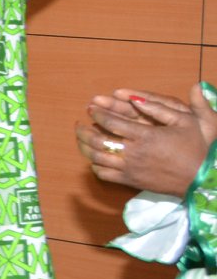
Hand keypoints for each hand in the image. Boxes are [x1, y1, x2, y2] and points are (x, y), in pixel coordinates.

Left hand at [74, 85, 216, 194]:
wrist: (201, 180)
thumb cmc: (196, 148)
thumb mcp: (186, 122)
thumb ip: (162, 107)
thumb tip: (137, 96)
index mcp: (146, 136)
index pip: (112, 123)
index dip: (98, 114)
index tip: (91, 108)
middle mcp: (134, 153)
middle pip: (98, 141)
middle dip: (84, 131)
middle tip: (79, 124)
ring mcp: (130, 169)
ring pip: (97, 158)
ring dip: (84, 147)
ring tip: (81, 138)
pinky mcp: (130, 181)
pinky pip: (104, 174)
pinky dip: (94, 165)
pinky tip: (93, 157)